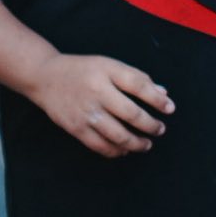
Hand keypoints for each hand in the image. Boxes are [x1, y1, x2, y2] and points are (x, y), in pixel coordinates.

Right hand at [24, 53, 172, 158]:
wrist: (45, 77)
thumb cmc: (84, 71)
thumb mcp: (110, 65)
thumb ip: (136, 78)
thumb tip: (163, 93)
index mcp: (107, 72)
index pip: (139, 86)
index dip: (158, 100)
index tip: (170, 109)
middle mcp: (97, 92)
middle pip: (131, 114)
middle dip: (151, 126)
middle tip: (160, 130)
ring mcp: (85, 112)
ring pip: (118, 135)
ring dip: (137, 143)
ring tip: (146, 144)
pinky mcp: (76, 128)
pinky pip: (100, 145)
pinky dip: (116, 151)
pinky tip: (125, 149)